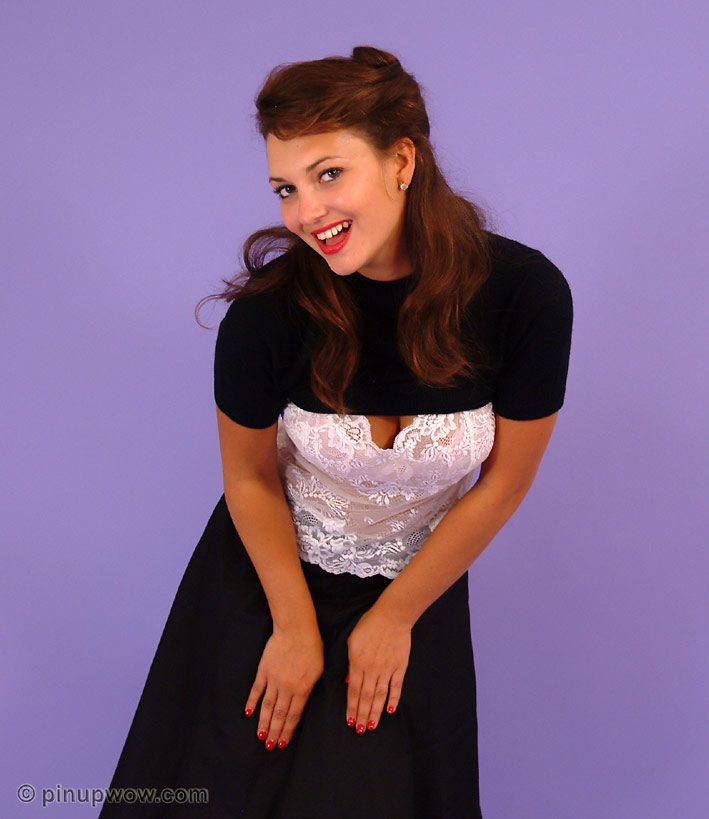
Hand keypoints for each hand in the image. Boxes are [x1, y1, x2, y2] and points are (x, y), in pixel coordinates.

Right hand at [245, 626, 323, 750]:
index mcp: (302, 689)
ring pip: (267, 706)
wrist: (296, 628)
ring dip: (263, 723)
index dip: (287, 731)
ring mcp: (273, 679)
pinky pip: (256, 690)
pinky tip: (248, 713)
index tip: (282, 743)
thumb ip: (310, 687)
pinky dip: (252, 703)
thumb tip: (305, 702)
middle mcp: (286, 687)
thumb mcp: (319, 669)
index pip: (293, 715)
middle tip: (270, 747)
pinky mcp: (263, 670)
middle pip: (279, 715)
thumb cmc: (312, 647)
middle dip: (274, 733)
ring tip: (260, 737)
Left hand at [345, 606, 410, 733]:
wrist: (392, 615)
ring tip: (372, 726)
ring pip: (380, 695)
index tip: (350, 720)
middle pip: (366, 697)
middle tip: (359, 730)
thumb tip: (349, 681)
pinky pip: (396, 687)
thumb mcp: (353, 640)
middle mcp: (372, 669)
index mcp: (357, 662)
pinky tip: (389, 710)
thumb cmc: (370, 624)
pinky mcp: (400, 667)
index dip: (351, 707)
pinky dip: (393, 699)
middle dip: (362, 715)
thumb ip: (350, 662)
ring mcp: (387, 669)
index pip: (353, 690)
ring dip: (375, 712)